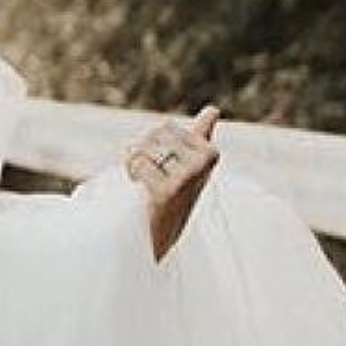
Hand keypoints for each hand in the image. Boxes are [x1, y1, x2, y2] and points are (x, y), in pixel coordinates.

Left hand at [124, 104, 219, 261]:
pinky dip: (131, 176)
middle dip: (142, 152)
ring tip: (144, 186)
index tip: (161, 169)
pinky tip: (140, 192)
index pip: (165, 127)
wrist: (160, 235)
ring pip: (144, 148)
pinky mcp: (169, 190)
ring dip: (134, 165)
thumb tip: (214, 110)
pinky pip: (138, 164)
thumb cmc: (172, 195)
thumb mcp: (189, 163)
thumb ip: (200, 135)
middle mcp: (204, 161)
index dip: (152, 146)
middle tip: (150, 178)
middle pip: (153, 134)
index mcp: (209, 151)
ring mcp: (188, 175)